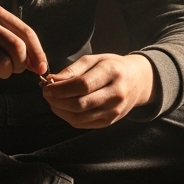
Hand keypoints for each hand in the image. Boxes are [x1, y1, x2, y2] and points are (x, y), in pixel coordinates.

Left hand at [42, 53, 156, 128]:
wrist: (138, 81)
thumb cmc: (112, 67)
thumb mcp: (94, 59)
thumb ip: (72, 70)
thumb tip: (52, 81)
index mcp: (112, 73)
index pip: (83, 85)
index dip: (61, 88)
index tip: (46, 86)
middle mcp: (115, 94)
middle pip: (80, 104)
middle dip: (57, 101)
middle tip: (46, 93)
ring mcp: (114, 111)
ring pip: (79, 117)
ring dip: (60, 111)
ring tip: (53, 100)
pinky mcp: (109, 122)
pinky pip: (83, 124)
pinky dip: (68, 117)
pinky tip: (63, 108)